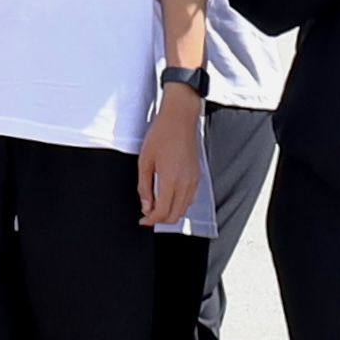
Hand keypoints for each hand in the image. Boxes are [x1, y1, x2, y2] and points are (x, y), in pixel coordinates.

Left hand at [138, 83, 202, 227]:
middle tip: (147, 214)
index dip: (151, 220)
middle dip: (160, 219)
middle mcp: (186, 184)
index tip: (143, 220)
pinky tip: (168, 197)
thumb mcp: (144, 161)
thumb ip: (144, 187)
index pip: (163, 212)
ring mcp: (194, 180)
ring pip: (184, 208)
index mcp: (171, 181)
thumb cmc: (161, 135)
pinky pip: (190, 198)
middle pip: (175, 215)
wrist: (179, 120)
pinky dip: (179, 204)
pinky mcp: (197, 176)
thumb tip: (145, 206)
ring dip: (170, 212)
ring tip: (155, 205)